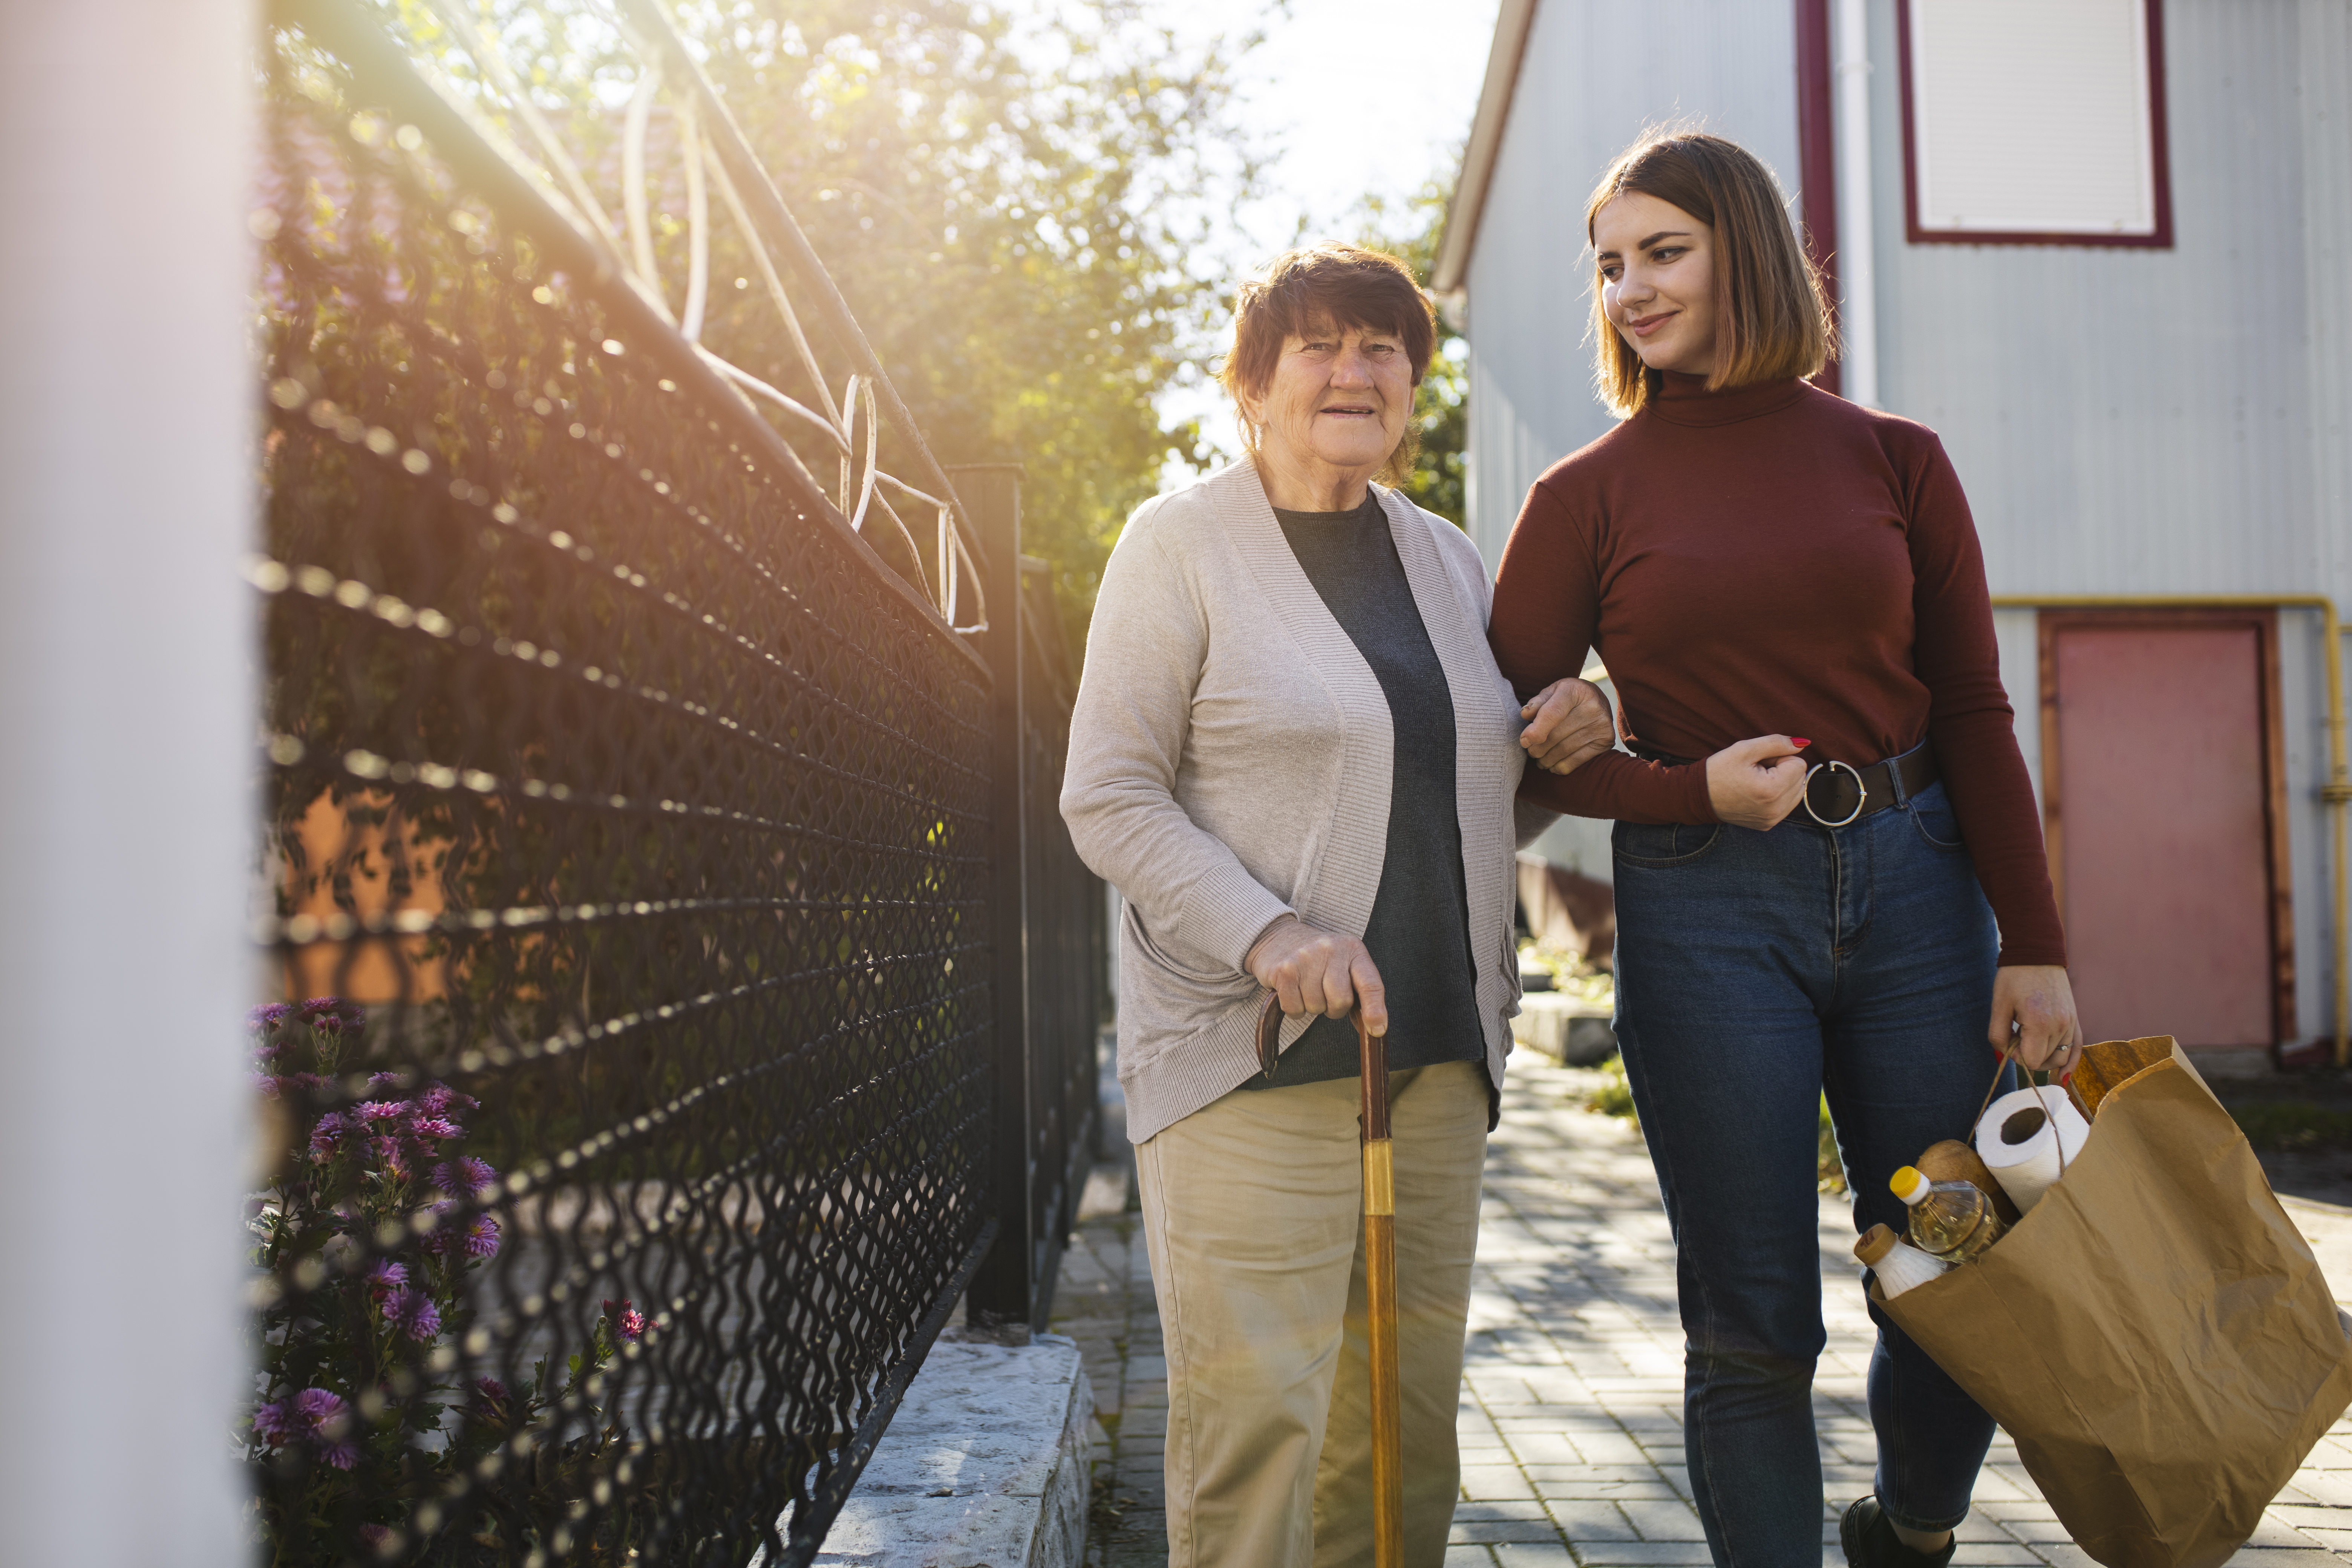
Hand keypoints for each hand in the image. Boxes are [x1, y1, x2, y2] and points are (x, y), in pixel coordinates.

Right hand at [1244, 916, 1387, 1034]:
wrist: (1277, 936)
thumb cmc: (1317, 958)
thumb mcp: (1343, 963)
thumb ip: (1359, 990)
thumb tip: (1374, 1027)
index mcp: (1352, 948)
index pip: (1370, 983)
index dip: (1376, 1010)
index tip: (1377, 1030)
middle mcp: (1331, 949)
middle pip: (1341, 1001)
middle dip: (1334, 1008)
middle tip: (1325, 995)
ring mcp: (1305, 958)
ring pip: (1317, 1007)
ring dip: (1312, 1007)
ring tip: (1306, 988)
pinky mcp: (1284, 970)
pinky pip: (1295, 1009)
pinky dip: (1294, 1009)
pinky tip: (1292, 992)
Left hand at [1518, 678, 1615, 776]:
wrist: (1597, 700)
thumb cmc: (1568, 698)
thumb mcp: (1552, 692)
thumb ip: (1537, 702)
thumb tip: (1525, 715)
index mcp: (1574, 690)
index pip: (1552, 714)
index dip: (1536, 731)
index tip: (1525, 741)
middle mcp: (1591, 707)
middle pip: (1555, 735)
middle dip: (1537, 748)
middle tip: (1531, 751)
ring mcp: (1601, 725)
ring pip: (1564, 750)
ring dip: (1546, 759)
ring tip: (1539, 759)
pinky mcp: (1606, 741)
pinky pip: (1576, 761)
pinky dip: (1560, 766)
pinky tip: (1552, 765)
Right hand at [1704, 736, 1810, 829]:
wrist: (1699, 796)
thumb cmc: (1719, 770)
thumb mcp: (1745, 749)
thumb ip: (1777, 743)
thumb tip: (1802, 743)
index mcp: (1772, 790)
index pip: (1799, 764)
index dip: (1780, 757)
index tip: (1760, 762)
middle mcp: (1776, 809)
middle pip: (1800, 778)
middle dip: (1782, 770)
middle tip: (1757, 771)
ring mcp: (1772, 820)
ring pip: (1796, 792)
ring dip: (1782, 783)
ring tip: (1757, 782)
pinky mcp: (1768, 825)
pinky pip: (1787, 804)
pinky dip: (1777, 796)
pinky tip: (1757, 793)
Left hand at [1990, 965, 2082, 1073]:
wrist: (2037, 954)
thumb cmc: (2013, 977)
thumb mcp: (1998, 1005)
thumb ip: (1998, 1035)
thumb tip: (2003, 1057)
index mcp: (2040, 1023)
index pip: (2031, 1061)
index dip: (2017, 1057)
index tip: (2010, 1042)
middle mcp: (2060, 1026)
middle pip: (2046, 1061)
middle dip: (2028, 1055)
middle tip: (2017, 1037)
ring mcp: (2071, 1022)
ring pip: (2060, 1057)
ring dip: (2044, 1057)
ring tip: (2030, 1039)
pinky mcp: (2075, 1019)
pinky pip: (2077, 1048)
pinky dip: (2070, 1062)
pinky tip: (2063, 1075)